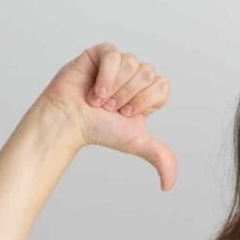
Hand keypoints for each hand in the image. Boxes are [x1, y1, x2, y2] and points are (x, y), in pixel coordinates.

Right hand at [38, 42, 176, 190]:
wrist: (71, 123)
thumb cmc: (100, 131)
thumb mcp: (137, 143)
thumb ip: (161, 159)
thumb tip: (168, 186)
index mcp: (147, 92)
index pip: (162, 87)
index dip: (145, 102)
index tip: (126, 114)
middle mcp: (135, 76)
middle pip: (149, 74)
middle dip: (129, 96)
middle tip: (112, 108)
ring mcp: (119, 62)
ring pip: (132, 64)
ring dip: (115, 88)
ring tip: (101, 100)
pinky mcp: (101, 53)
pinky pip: (114, 54)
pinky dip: (106, 76)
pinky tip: (95, 90)